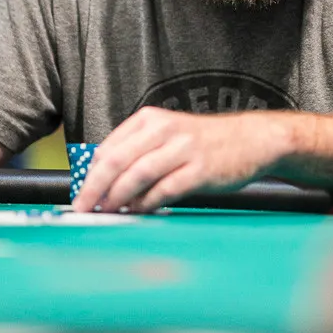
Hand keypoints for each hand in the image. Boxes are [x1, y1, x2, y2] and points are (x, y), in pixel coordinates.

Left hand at [71, 107, 282, 212]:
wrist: (252, 139)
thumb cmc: (206, 142)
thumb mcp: (168, 134)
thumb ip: (138, 151)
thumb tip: (103, 182)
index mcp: (150, 119)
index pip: (107, 148)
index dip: (89, 175)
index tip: (80, 195)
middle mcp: (164, 130)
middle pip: (117, 161)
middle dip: (95, 189)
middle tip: (83, 209)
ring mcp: (183, 149)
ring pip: (137, 175)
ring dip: (118, 198)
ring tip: (109, 212)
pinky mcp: (200, 169)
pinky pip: (165, 189)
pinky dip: (148, 204)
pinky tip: (140, 211)